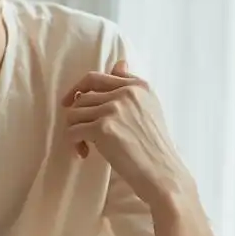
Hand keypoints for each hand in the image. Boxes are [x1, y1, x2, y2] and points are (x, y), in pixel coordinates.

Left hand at [62, 58, 190, 207]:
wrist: (162, 172)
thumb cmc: (155, 146)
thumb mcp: (149, 107)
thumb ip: (130, 86)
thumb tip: (118, 63)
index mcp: (137, 86)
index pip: (96, 78)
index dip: (79, 90)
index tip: (72, 102)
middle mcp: (125, 92)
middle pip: (82, 97)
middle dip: (77, 116)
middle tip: (82, 134)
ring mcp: (114, 109)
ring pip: (74, 113)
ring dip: (74, 131)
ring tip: (86, 146)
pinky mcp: (103, 128)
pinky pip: (73, 131)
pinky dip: (74, 144)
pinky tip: (85, 153)